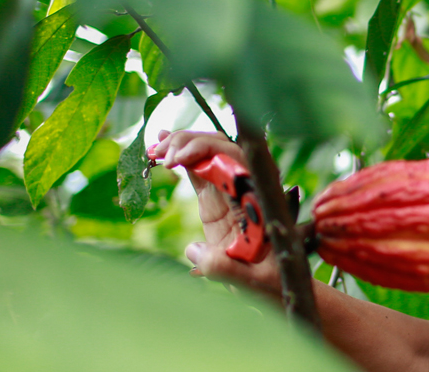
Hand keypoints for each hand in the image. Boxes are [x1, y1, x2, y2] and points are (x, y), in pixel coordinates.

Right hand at [148, 130, 280, 294]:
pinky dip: (179, 157)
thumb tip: (193, 250)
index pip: (237, 159)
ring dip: (180, 145)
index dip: (208, 150)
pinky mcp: (216, 199)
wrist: (274, 286)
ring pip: (209, 153)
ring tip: (153, 150)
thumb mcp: (252, 280)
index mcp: (260, 200)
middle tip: (160, 154)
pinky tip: (158, 151)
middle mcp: (247, 188)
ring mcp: (230, 191)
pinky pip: (198, 169)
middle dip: (189, 142)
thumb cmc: (272, 282)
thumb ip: (225, 268)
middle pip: (221, 147)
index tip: (178, 159)